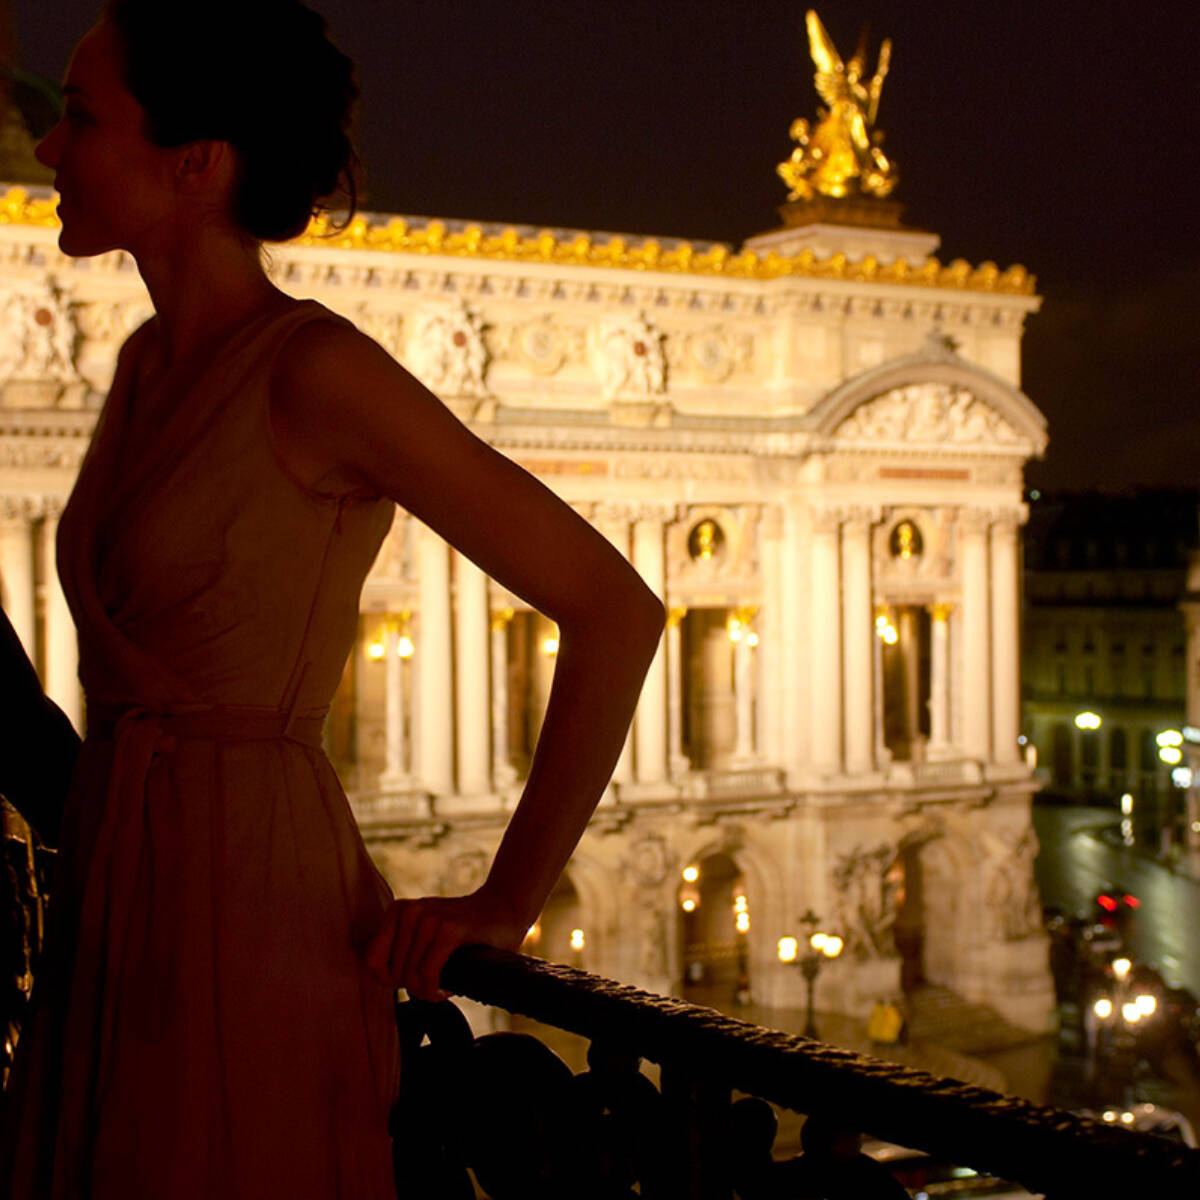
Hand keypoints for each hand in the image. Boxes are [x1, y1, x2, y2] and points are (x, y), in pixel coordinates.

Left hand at [363, 888, 527, 1001]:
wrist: (504, 911)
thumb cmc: (463, 933)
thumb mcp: (424, 936)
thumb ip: (401, 952)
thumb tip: (378, 978)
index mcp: (398, 910)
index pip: (371, 959)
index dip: (390, 979)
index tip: (413, 979)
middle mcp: (409, 911)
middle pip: (394, 972)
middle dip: (414, 987)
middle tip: (434, 985)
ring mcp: (429, 918)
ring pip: (411, 976)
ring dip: (427, 991)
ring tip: (443, 985)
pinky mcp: (448, 929)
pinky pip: (428, 974)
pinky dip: (435, 990)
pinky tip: (448, 988)